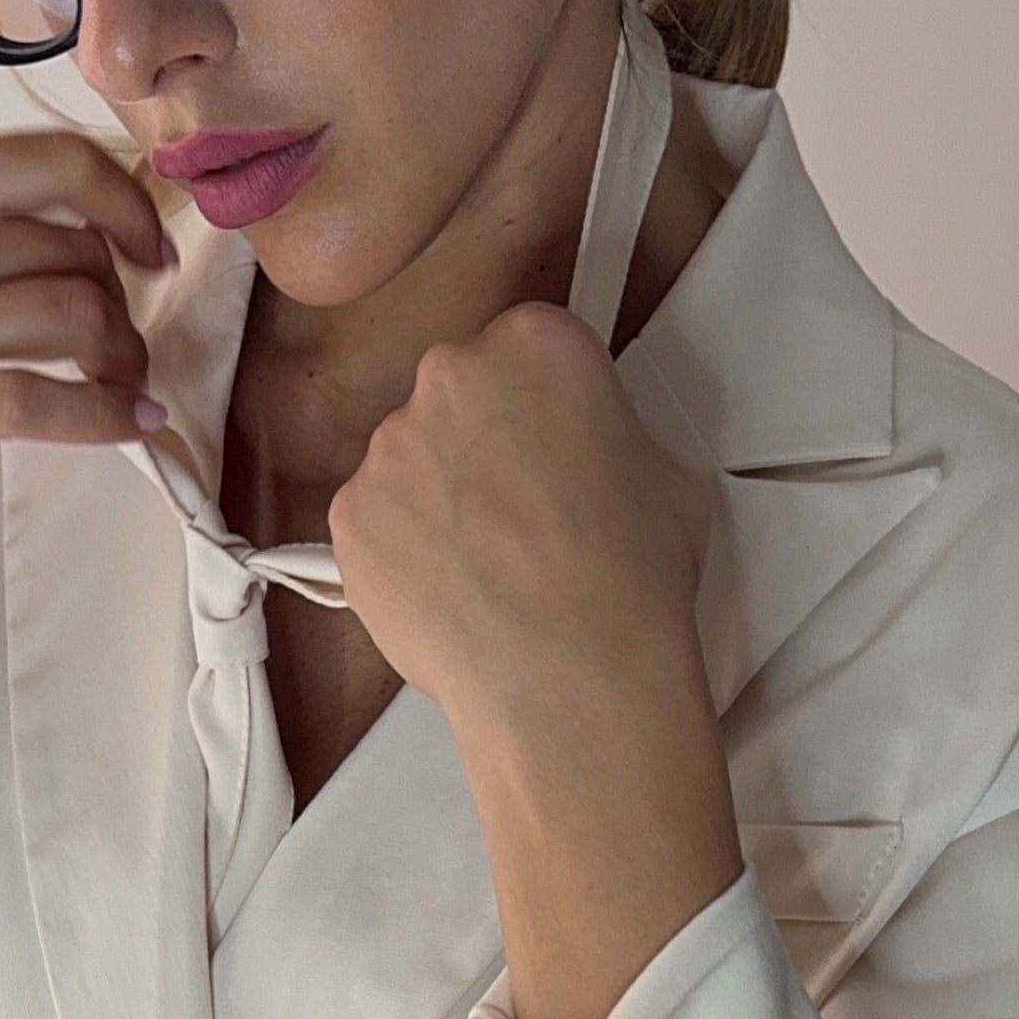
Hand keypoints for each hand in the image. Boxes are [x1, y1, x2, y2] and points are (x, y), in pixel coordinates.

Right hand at [0, 132, 169, 513]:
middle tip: (121, 335)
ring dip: (121, 358)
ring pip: (77, 321)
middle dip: (122, 300)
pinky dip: (107, 418)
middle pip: (79, 254)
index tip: (147, 244)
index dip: (126, 202)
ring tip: (120, 381)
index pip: (57, 164)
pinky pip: (44, 406)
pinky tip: (131, 427)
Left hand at [327, 300, 714, 780]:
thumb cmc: (626, 583)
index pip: (526, 346)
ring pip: (411, 461)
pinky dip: (402, 552)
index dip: (543, 402)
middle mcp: (452, 377)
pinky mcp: (351, 515)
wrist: (570, 675)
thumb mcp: (666, 473)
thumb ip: (610, 433)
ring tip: (493, 565)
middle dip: (484, 443)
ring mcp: (391, 447)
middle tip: (525, 510)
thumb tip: (596, 452)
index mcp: (536, 342)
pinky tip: (454, 590)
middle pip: (459, 395)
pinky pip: (373, 522)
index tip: (551, 437)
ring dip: (440, 499)